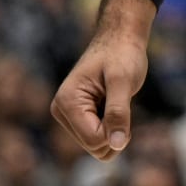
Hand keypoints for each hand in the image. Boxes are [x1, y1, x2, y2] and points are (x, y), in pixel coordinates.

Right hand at [50, 29, 148, 161]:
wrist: (120, 38)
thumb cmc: (122, 54)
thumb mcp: (123, 81)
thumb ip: (118, 112)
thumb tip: (117, 144)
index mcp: (67, 103)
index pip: (94, 140)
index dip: (116, 129)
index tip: (123, 104)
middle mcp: (61, 111)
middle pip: (94, 146)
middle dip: (114, 130)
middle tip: (122, 102)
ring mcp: (68, 115)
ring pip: (96, 145)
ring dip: (114, 128)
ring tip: (117, 102)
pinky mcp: (78, 117)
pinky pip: (98, 137)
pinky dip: (112, 126)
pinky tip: (113, 105)